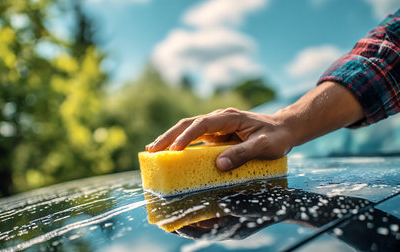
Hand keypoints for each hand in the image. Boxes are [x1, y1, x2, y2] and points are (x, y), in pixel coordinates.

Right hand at [145, 108, 293, 170]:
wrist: (285, 128)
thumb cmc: (276, 136)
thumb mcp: (264, 146)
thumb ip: (243, 154)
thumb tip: (219, 165)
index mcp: (229, 117)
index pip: (203, 124)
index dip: (187, 136)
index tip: (174, 150)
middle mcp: (220, 119)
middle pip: (188, 124)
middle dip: (169, 136)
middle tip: (152, 149)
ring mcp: (217, 126)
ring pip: (188, 129)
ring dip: (171, 139)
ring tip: (153, 150)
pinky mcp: (217, 135)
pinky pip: (195, 138)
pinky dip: (181, 144)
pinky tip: (171, 153)